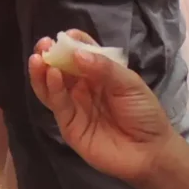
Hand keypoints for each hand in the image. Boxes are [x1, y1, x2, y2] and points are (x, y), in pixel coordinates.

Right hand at [27, 37, 177, 185]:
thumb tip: (77, 53)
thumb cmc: (144, 113)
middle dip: (50, 54)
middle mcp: (83, 86)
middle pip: (61, 66)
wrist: (150, 153)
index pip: (81, 52)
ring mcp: (74, 105)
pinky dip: (51, 89)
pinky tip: (51, 76)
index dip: (72, 43)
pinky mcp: (68, 124)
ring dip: (42, 71)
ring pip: (51, 85)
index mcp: (99, 72)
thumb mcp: (130, 84)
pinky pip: (57, 104)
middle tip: (43, 45)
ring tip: (38, 58)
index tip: (66, 35)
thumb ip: (104, 68)